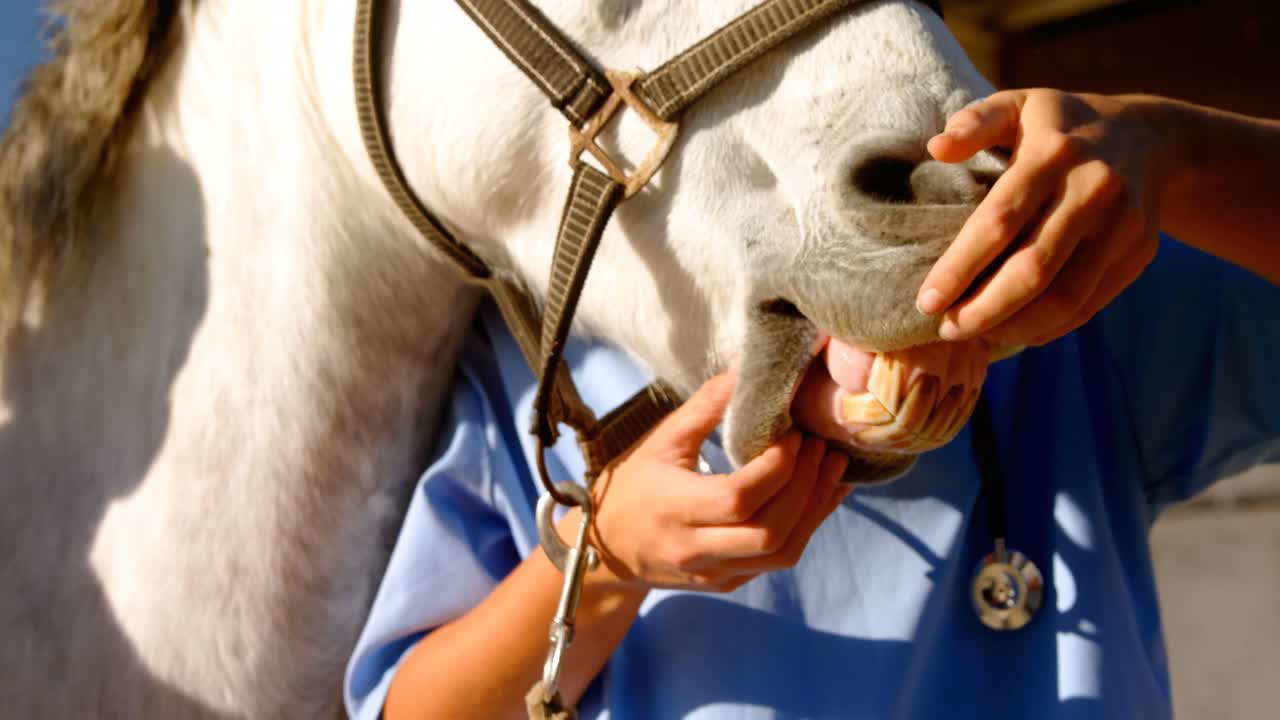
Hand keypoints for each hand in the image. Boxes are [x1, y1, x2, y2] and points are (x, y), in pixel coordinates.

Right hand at [571, 373, 850, 593]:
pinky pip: (777, 561)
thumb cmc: (631, 486)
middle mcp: (694, 549)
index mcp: (673, 508)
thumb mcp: (660, 441)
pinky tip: (820, 495)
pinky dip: (805, 527)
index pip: (738, 497)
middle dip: (805, 488)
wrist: (605, 549)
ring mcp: (713, 573)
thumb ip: (705, 407)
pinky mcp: (727, 583)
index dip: (777, 467)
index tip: (794, 434)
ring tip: (832, 469)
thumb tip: (747, 369)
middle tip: (821, 448)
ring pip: (781, 553)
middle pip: (768, 532)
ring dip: (815, 511)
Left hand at [917, 89, 1166, 346]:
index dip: (959, 268)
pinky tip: (1013, 331)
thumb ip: (975, 122)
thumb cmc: (1058, 124)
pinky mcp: (1139, 251)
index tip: (926, 301)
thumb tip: (937, 147)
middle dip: (984, 309)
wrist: (1148, 136)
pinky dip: (1049, 327)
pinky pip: (1089, 304)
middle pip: (1034, 269)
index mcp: (1054, 153)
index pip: (999, 222)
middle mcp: (1093, 190)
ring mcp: (1123, 225)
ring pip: (1066, 297)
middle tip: (946, 329)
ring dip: (1015, 326)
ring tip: (976, 335)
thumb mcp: (1018, 104)